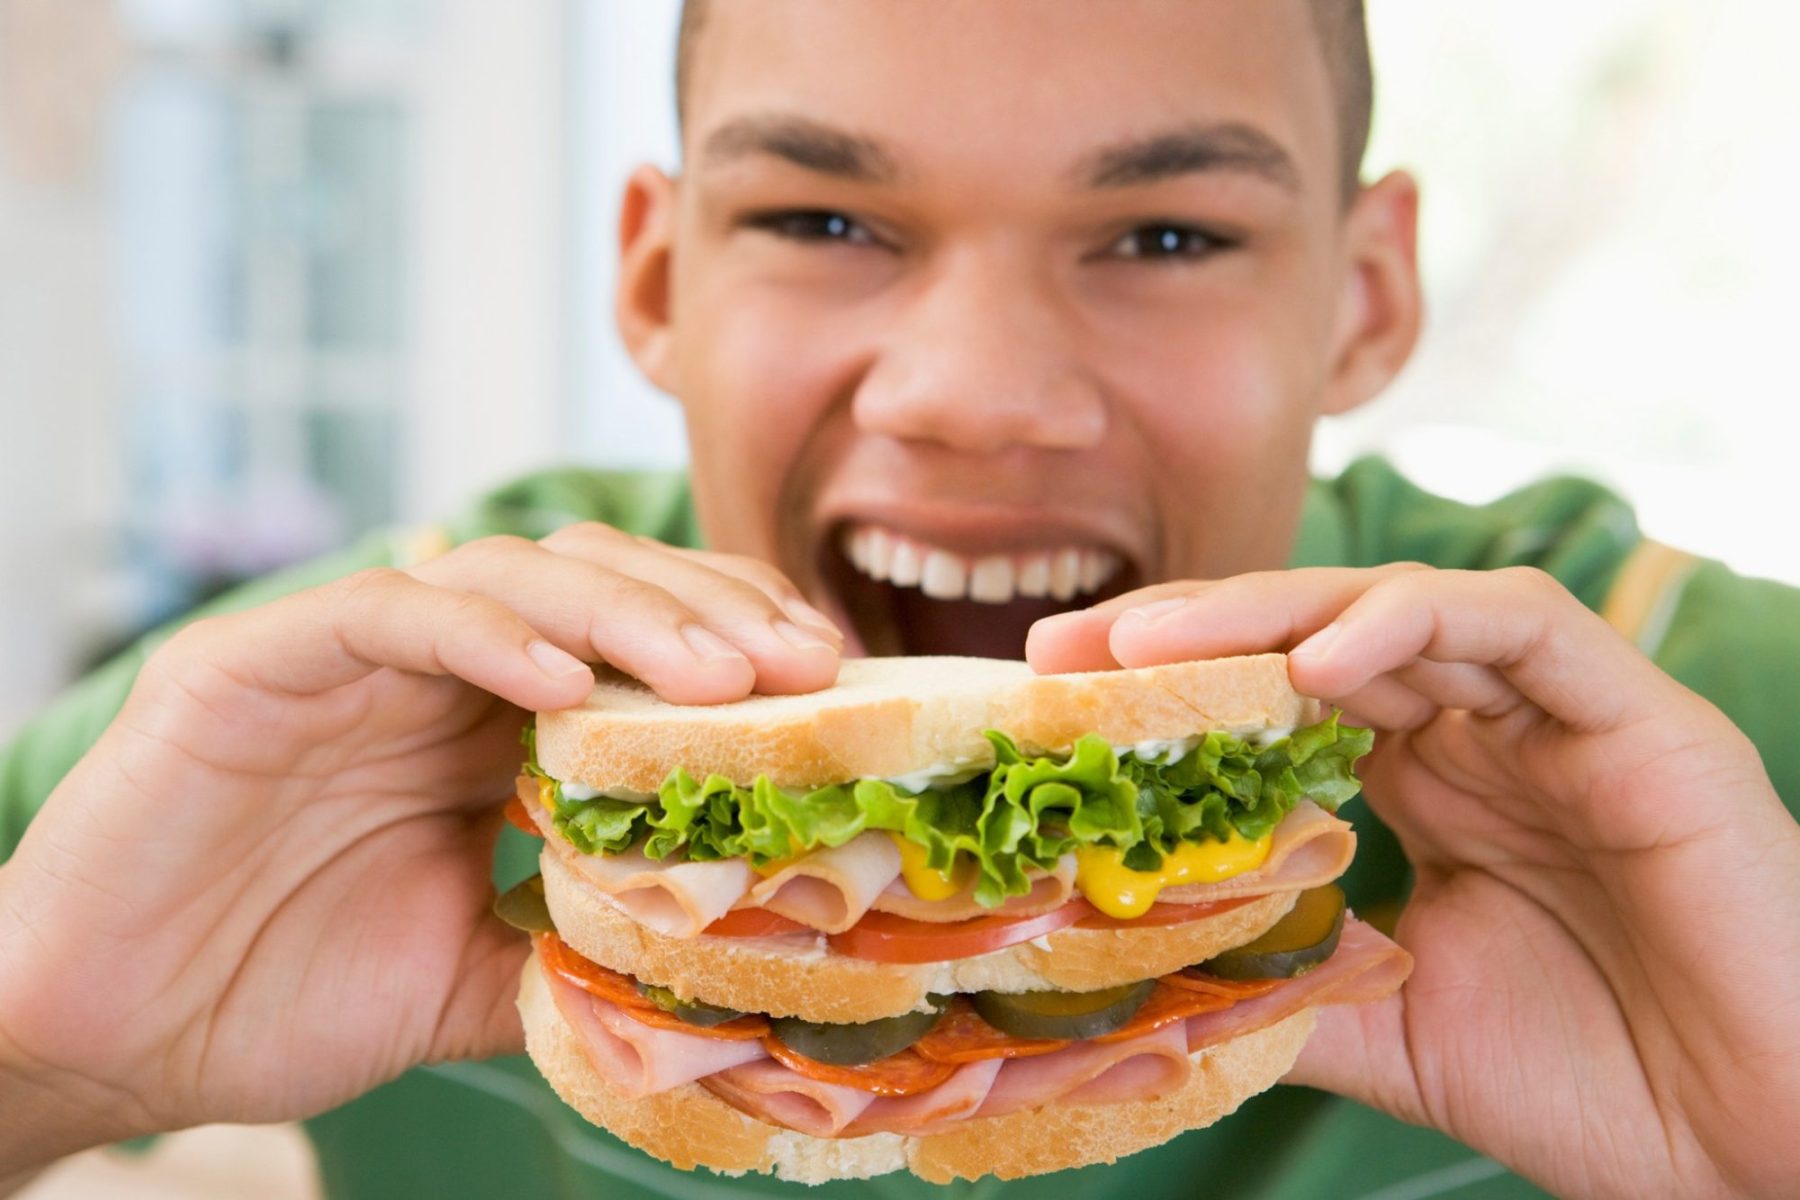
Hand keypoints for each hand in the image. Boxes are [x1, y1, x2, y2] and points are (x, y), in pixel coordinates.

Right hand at [0, 525, 840, 1168]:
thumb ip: (574, 935)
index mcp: (487, 725)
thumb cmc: (279, 997)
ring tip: (719, 674)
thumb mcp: (473, 975)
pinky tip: (568, 683)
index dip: (736, 646)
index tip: (831, 688)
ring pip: (510, 574)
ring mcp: (347, 654)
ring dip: (627, 613)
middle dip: (709, 614)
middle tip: (804, 665)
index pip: (634, 640)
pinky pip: (392, 609)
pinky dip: (489, 633)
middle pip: (597, 584)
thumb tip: (719, 948)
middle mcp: (432, 670)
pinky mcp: (257, 659)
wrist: (110, 1040)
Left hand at [1028, 565, 1799, 1199]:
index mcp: (1428, 783)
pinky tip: (1318, 661)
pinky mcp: (1638, 716)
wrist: (1762, 1148)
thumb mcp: (1400, 1025)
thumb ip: (1294, 982)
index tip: (1053, 701)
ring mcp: (1557, 715)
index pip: (1277, 695)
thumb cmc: (1602, 1080)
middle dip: (1185, 632)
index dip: (1170, 686)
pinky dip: (1412, 625)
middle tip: (1062, 650)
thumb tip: (1156, 976)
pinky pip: (1519, 627)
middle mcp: (1482, 730)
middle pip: (1313, 634)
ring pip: (1397, 611)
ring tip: (1150, 650)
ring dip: (1266, 614)